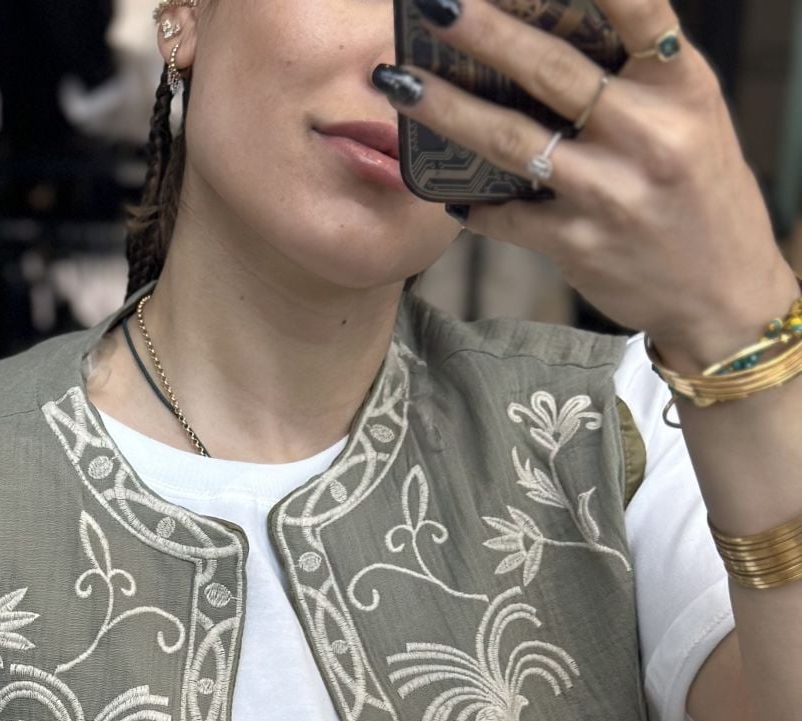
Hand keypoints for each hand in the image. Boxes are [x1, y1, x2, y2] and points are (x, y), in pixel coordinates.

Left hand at [376, 0, 797, 370]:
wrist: (721, 292)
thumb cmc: (699, 189)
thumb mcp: (690, 115)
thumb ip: (637, 73)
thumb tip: (555, 26)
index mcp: (682, 85)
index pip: (639, 10)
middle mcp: (648, 133)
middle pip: (551, 69)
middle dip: (483, 32)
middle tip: (431, 5)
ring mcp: (611, 192)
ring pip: (513, 140)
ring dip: (447, 110)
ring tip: (400, 84)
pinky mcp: (579, 244)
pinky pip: (507, 215)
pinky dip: (471, 200)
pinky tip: (442, 187)